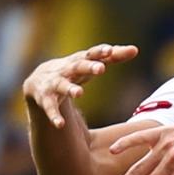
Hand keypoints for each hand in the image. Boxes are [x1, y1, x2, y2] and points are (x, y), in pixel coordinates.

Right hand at [23, 44, 137, 127]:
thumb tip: (135, 49)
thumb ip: (112, 57)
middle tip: (100, 68)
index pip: (90, 54)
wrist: (38, 80)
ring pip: (62, 85)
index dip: (99, 52)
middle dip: (88, 67)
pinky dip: (54, 116)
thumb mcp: (91, 63)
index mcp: (79, 60)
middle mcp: (66, 70)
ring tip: (79, 93)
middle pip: (77, 66)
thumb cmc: (73, 70)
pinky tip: (60, 124)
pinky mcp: (45, 99)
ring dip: (70, 89)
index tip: (110, 50)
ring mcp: (54, 84)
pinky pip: (50, 108)